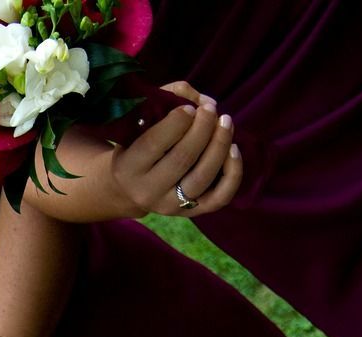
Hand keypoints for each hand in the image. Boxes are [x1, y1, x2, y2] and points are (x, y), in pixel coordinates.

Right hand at [108, 81, 242, 217]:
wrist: (128, 187)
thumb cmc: (136, 146)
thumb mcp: (138, 124)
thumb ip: (165, 101)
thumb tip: (199, 98)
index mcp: (127, 168)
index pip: (154, 144)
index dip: (177, 122)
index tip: (190, 107)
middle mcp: (146, 192)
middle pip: (182, 158)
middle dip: (203, 128)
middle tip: (211, 109)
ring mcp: (169, 206)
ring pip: (203, 177)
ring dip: (220, 145)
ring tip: (225, 122)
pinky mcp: (190, 213)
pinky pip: (220, 197)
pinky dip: (233, 173)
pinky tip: (234, 149)